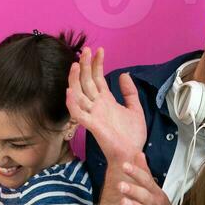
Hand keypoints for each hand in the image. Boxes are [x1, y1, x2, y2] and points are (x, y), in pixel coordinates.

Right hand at [66, 46, 145, 163]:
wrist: (132, 154)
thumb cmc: (132, 136)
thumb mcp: (135, 109)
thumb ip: (129, 92)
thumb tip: (124, 74)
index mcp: (106, 101)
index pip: (98, 78)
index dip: (98, 64)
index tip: (100, 50)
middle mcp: (97, 105)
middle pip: (87, 82)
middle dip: (86, 66)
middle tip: (87, 50)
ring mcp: (93, 115)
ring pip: (79, 94)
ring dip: (76, 80)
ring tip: (77, 64)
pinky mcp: (92, 126)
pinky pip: (78, 114)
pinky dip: (72, 103)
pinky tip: (70, 91)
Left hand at [118, 157, 177, 204]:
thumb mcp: (155, 190)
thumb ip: (145, 173)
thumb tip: (139, 154)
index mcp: (156, 192)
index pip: (146, 180)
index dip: (136, 173)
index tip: (125, 165)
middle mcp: (156, 204)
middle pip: (145, 196)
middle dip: (133, 190)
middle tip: (121, 185)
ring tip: (123, 202)